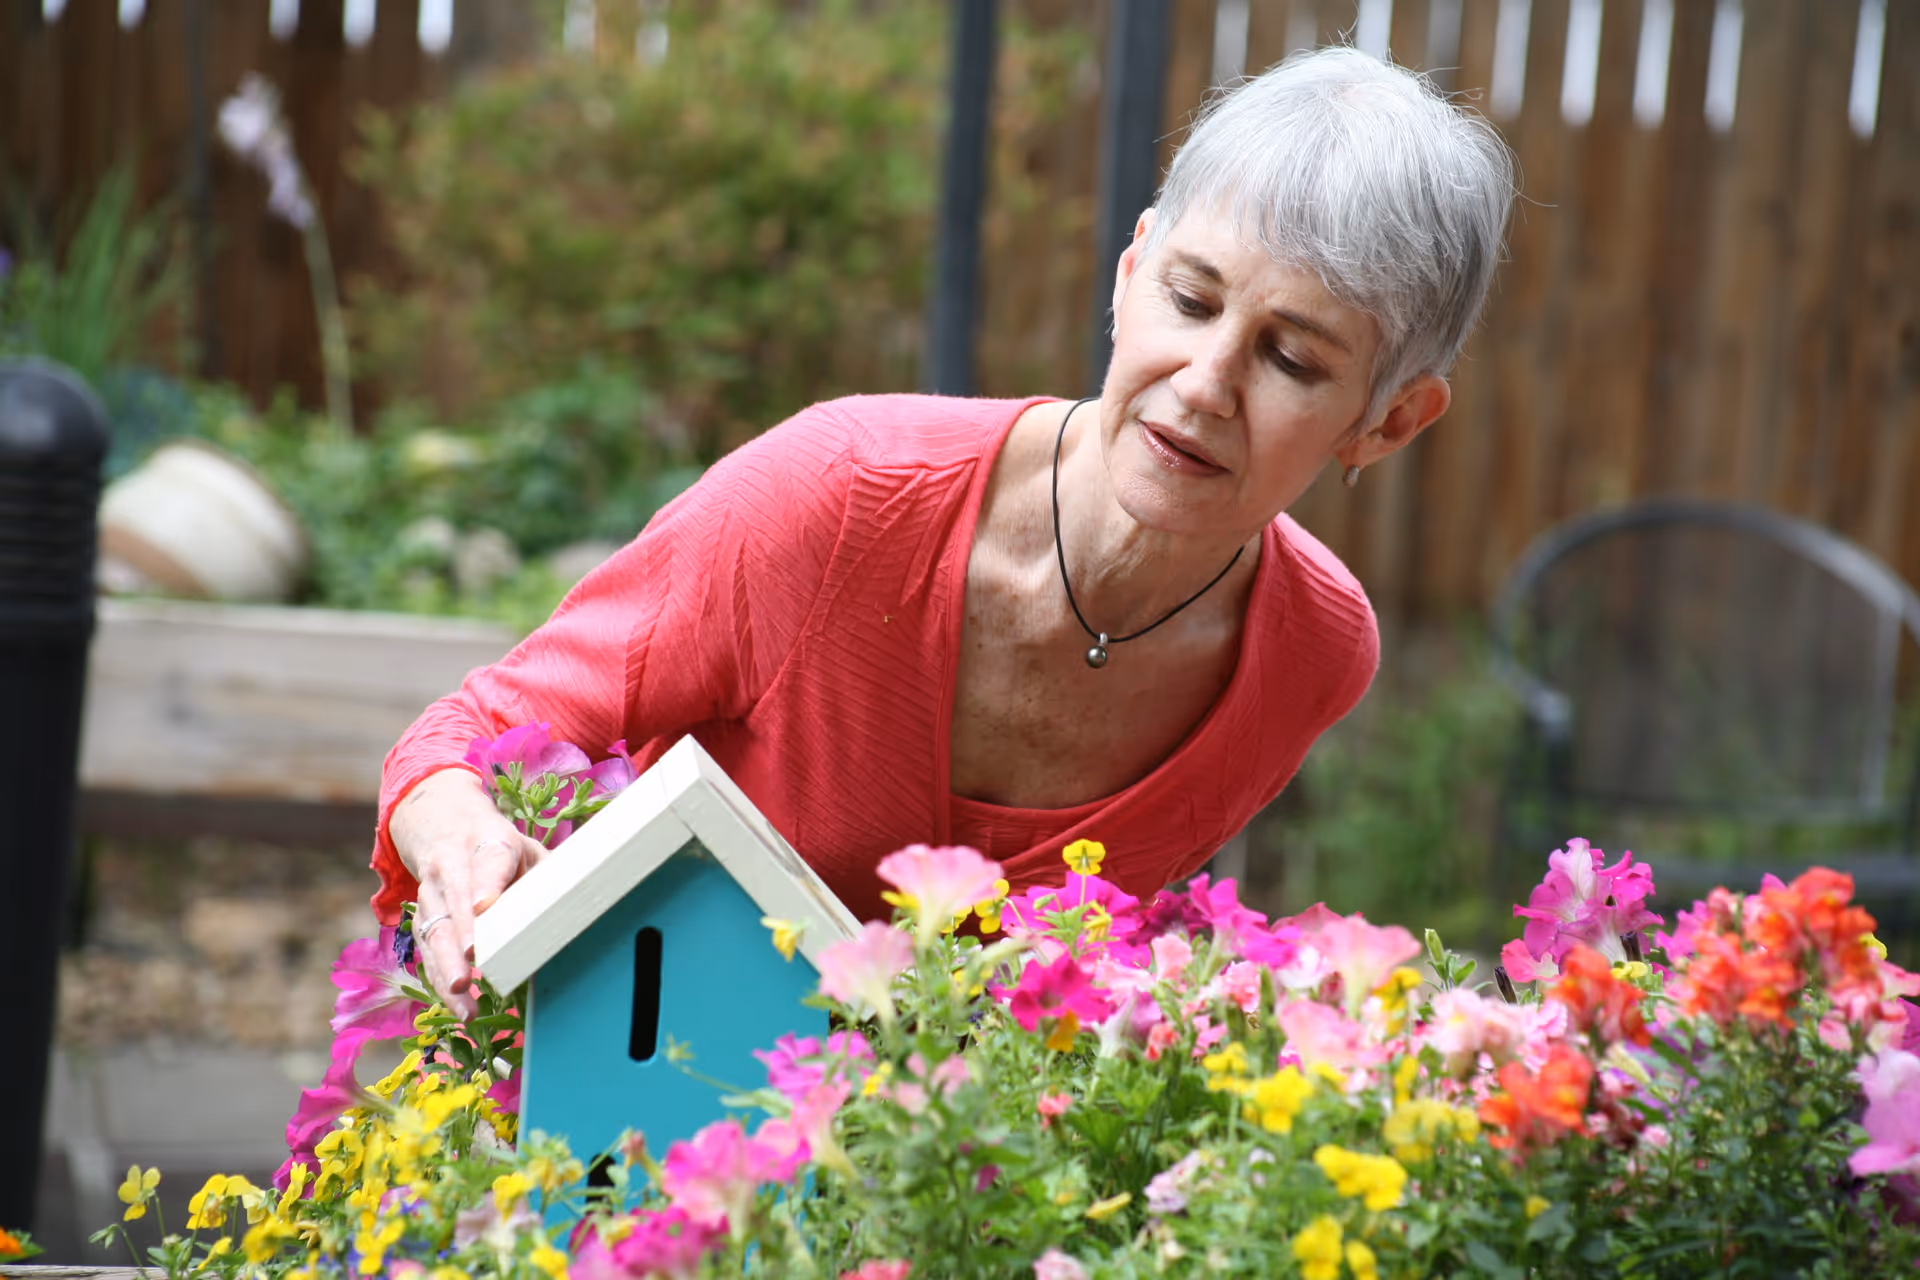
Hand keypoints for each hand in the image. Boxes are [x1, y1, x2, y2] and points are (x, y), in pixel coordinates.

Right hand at [389, 768, 549, 1019]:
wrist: (445, 828)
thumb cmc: (499, 847)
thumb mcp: (528, 849)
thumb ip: (548, 876)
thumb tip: (581, 904)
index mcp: (488, 843)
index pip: (489, 863)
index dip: (486, 884)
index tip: (484, 906)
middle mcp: (452, 865)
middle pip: (455, 900)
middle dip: (463, 932)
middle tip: (472, 961)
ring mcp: (432, 892)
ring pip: (435, 929)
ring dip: (447, 965)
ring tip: (462, 994)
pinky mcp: (422, 916)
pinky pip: (427, 949)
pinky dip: (439, 978)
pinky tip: (456, 1002)